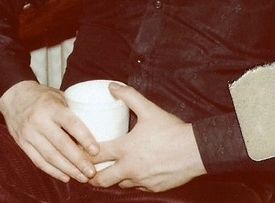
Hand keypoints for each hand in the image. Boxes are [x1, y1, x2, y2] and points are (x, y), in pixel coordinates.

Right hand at [0, 80, 101, 182]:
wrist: (14, 95)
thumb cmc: (42, 95)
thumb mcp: (59, 95)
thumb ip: (74, 111)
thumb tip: (97, 126)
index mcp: (51, 106)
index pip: (70, 124)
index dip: (84, 138)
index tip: (96, 151)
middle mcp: (39, 120)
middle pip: (61, 145)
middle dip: (78, 161)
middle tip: (92, 172)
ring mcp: (28, 133)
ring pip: (50, 156)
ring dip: (68, 169)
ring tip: (82, 177)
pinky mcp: (22, 143)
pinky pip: (38, 161)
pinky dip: (53, 171)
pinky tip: (66, 177)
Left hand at [89, 83, 206, 191]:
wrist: (197, 150)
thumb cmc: (172, 130)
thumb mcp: (149, 109)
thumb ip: (129, 95)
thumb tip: (112, 86)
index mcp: (125, 149)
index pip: (96, 155)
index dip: (83, 154)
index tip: (77, 151)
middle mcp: (131, 168)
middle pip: (101, 179)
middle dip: (91, 176)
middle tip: (87, 170)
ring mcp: (142, 181)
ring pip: (119, 185)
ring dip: (112, 178)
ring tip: (108, 170)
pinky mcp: (154, 188)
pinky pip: (137, 187)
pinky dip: (131, 182)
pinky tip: (132, 173)